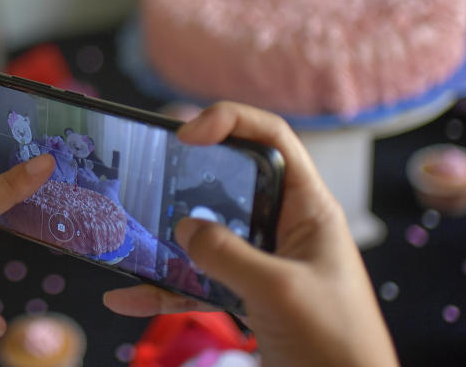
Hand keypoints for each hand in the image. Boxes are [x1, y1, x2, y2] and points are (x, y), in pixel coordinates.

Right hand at [103, 102, 398, 366]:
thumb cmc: (338, 345)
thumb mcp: (280, 290)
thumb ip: (228, 254)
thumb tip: (184, 228)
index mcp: (308, 208)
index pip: (271, 138)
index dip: (230, 121)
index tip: (186, 135)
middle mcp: (282, 227)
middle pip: (227, 181)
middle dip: (185, 176)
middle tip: (147, 173)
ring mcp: (261, 262)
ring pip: (204, 234)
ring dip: (165, 238)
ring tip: (129, 234)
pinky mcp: (244, 297)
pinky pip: (195, 282)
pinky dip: (162, 288)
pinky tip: (128, 296)